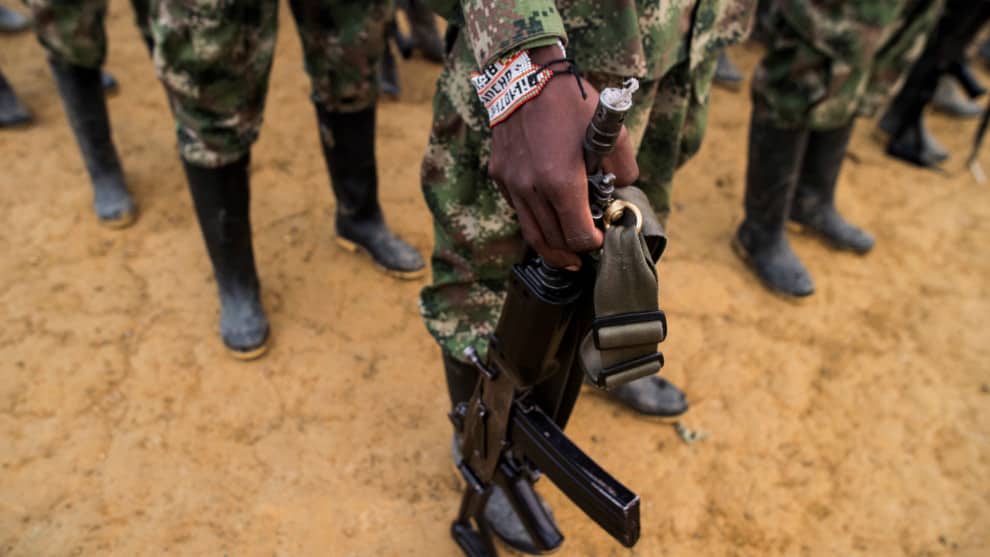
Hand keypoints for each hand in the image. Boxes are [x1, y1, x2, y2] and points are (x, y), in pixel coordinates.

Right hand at [489, 45, 638, 268]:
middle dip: (572, 251)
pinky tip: (546, 216)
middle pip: (553, 241)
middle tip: (584, 254)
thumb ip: (624, 168)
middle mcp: (532, 189)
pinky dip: (533, 218)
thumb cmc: (571, 102)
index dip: (592, 243)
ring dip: (550, 246)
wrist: (526, 74)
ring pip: (531, 231)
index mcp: (561, 182)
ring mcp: (512, 184)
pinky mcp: (500, 175)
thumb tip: (622, 189)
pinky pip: (518, 208)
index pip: (578, 235)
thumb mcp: (612, 132)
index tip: (600, 239)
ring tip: (564, 254)